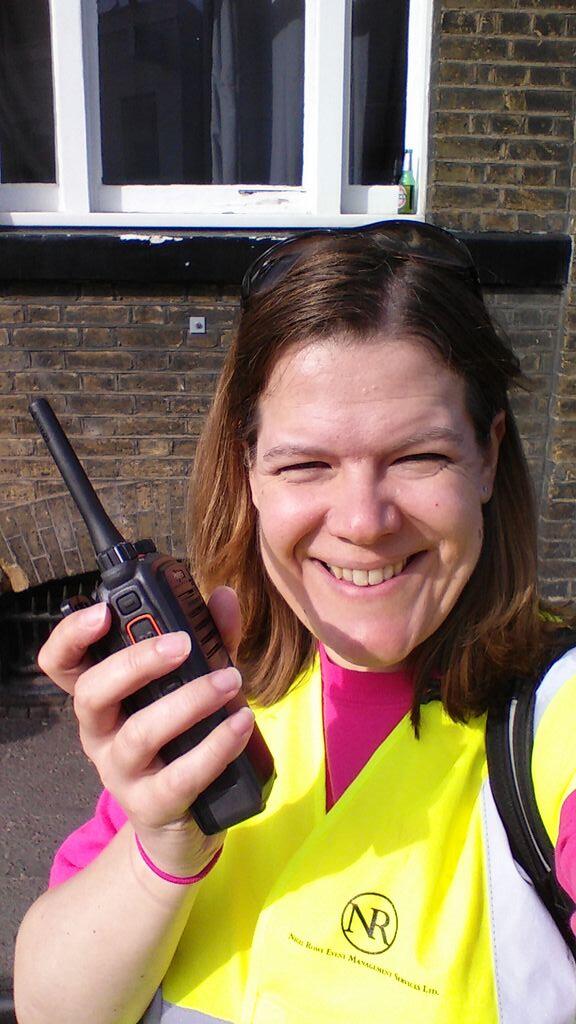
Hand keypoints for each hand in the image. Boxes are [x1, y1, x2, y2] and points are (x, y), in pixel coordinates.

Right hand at [37, 587, 251, 875]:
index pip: (62, 663)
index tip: (103, 613)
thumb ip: (209, 641)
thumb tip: (224, 597)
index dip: (71, 635)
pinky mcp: (152, 805)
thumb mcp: (191, 685)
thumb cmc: (182, 741)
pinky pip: (180, 776)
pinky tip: (241, 724)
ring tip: (230, 680)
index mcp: (102, 698)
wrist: (182, 824)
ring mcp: (121, 773)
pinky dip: (215, 746)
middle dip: (136, 662)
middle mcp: (100, 733)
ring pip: (139, 733)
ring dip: (189, 701)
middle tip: (183, 644)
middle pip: (92, 693)